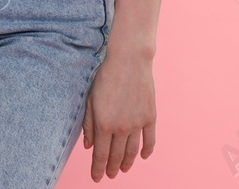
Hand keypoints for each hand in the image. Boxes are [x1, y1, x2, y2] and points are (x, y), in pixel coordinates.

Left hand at [82, 48, 156, 179]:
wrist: (129, 61)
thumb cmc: (104, 77)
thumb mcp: (89, 99)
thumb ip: (88, 124)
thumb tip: (88, 145)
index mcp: (103, 123)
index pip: (100, 153)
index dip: (98, 168)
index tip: (97, 178)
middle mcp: (121, 127)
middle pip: (116, 155)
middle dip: (111, 168)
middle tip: (109, 175)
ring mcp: (138, 124)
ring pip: (133, 151)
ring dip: (127, 162)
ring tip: (123, 169)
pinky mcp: (150, 117)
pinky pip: (150, 140)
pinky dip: (147, 151)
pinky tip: (143, 157)